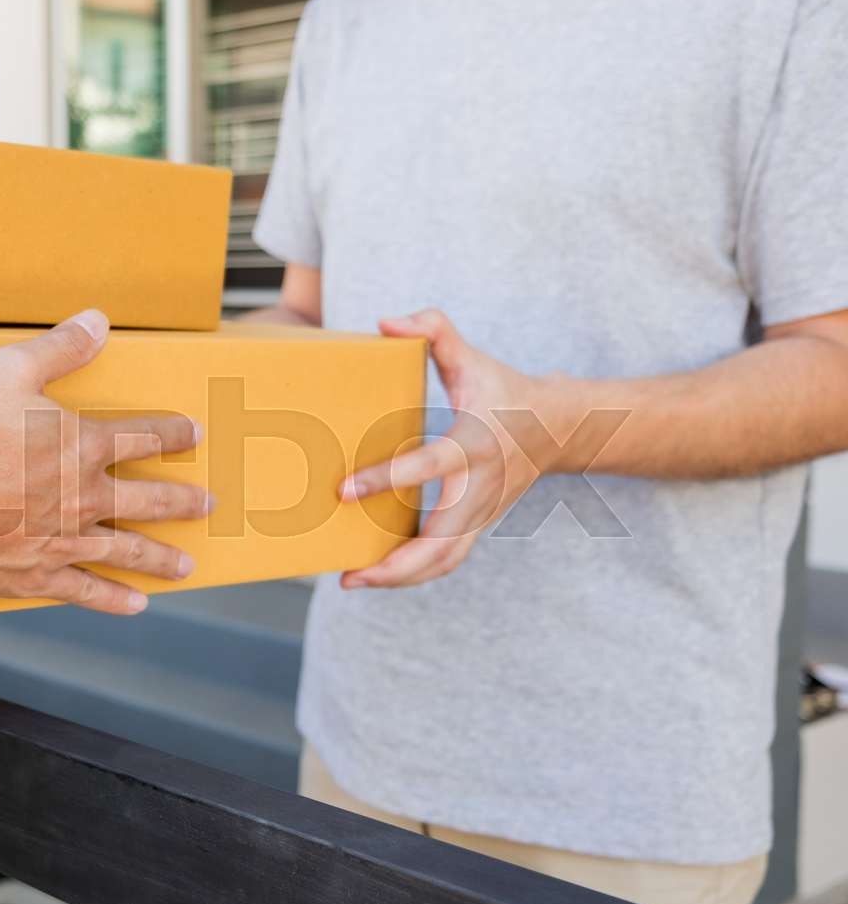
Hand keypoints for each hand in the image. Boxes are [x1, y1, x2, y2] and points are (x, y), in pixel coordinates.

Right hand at [0, 310, 212, 614]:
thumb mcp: (7, 371)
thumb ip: (58, 348)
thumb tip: (99, 321)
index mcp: (83, 446)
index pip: (143, 437)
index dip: (172, 434)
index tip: (194, 434)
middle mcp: (85, 497)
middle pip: (148, 500)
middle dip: (182, 501)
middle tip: (208, 504)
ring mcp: (65, 541)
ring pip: (128, 551)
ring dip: (160, 558)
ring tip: (186, 566)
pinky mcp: (38, 574)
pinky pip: (86, 589)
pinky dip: (113, 599)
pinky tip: (135, 604)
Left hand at [338, 309, 570, 588]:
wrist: (559, 428)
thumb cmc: (503, 389)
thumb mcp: (472, 357)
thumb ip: (434, 331)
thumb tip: (386, 322)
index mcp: (475, 444)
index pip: (428, 467)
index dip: (386, 479)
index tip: (343, 490)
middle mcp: (481, 488)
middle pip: (440, 543)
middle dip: (395, 564)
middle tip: (348, 573)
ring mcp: (482, 514)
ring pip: (444, 562)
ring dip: (400, 579)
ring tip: (353, 581)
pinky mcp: (478, 527)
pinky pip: (446, 560)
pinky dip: (413, 574)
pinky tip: (376, 574)